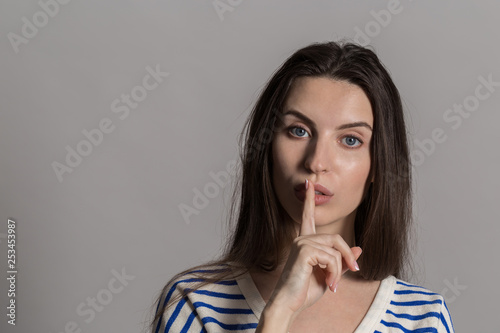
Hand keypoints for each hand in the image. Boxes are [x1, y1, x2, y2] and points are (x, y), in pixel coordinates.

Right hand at [266, 179, 362, 323]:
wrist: (289, 304)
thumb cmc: (305, 291)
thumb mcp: (328, 275)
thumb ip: (342, 261)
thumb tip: (359, 249)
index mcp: (305, 242)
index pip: (308, 217)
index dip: (309, 200)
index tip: (309, 184)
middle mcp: (302, 238)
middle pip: (337, 238)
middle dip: (348, 256)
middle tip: (353, 271)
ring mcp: (301, 243)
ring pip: (336, 250)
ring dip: (339, 270)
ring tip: (333, 284)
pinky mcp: (303, 250)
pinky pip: (331, 258)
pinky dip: (335, 273)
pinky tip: (328, 284)